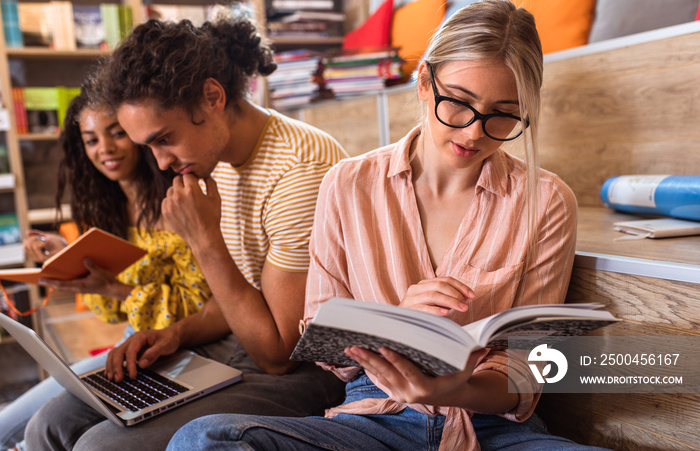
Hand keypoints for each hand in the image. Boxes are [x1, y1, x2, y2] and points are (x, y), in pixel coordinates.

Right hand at [23, 231, 65, 262]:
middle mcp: (35, 257)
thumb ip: (37, 234)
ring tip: (47, 245)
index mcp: (35, 253)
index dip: (31, 238)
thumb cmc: (59, 243)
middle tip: (44, 241)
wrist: (68, 249)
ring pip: (31, 245)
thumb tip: (26, 232)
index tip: (40, 238)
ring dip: (39, 241)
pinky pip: (36, 246)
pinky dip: (42, 243)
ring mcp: (37, 258)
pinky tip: (47, 246)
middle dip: (34, 239)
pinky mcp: (41, 259)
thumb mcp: (47, 236)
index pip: (25, 244)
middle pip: (26, 244)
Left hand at [39, 259, 131, 298]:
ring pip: (64, 288)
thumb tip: (85, 259)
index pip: (62, 284)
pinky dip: (63, 284)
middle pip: (60, 287)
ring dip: (56, 285)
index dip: (51, 282)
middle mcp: (78, 288)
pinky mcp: (83, 288)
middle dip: (50, 284)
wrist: (113, 289)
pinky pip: (70, 287)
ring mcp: (80, 289)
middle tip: (40, 280)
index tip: (42, 280)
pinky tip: (61, 282)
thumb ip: (92, 266)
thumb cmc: (107, 281)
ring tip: (48, 281)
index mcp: (80, 285)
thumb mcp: (100, 272)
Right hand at [105, 327, 180, 381]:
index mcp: (140, 337)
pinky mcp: (129, 350)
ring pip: (115, 354)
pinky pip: (117, 356)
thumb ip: (153, 353)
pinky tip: (109, 373)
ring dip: (111, 366)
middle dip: (116, 366)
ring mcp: (129, 345)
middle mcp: (132, 340)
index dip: (130, 364)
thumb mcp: (165, 345)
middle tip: (118, 379)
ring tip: (112, 378)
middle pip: (119, 352)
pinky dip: (112, 364)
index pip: (131, 351)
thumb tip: (141, 364)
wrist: (171, 335)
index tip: (132, 375)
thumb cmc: (168, 339)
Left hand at [162, 175, 221, 250]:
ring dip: (177, 192)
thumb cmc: (211, 217)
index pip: (187, 175)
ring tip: (186, 202)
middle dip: (184, 183)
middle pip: (177, 180)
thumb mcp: (216, 198)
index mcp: (192, 190)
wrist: (203, 237)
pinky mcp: (166, 212)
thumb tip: (205, 175)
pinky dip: (172, 202)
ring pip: (171, 190)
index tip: (197, 183)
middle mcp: (179, 195)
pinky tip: (181, 208)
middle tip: (191, 192)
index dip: (193, 178)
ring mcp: (170, 204)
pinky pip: (166, 200)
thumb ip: (210, 182)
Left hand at [345, 346, 488, 405]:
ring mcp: (399, 394)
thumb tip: (480, 345)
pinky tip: (356, 355)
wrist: (450, 395)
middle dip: (369, 359)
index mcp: (425, 387)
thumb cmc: (457, 376)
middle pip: (386, 373)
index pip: (406, 371)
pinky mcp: (393, 392)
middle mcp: (409, 394)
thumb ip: (470, 357)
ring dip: (363, 362)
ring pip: (378, 376)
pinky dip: (367, 366)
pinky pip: (377, 379)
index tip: (383, 346)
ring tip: (350, 347)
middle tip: (354, 345)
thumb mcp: (465, 369)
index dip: (394, 359)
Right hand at [400, 277, 474, 315]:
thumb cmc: (419, 314)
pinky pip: (423, 308)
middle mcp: (416, 288)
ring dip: (450, 301)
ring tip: (461, 309)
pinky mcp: (408, 309)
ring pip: (433, 295)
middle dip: (456, 294)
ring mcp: (410, 298)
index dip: (460, 286)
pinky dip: (435, 310)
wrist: (397, 324)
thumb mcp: (434, 304)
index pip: (445, 279)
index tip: (473, 295)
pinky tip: (445, 313)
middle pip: (439, 285)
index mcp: (424, 284)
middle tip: (466, 305)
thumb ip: (447, 298)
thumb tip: (466, 298)